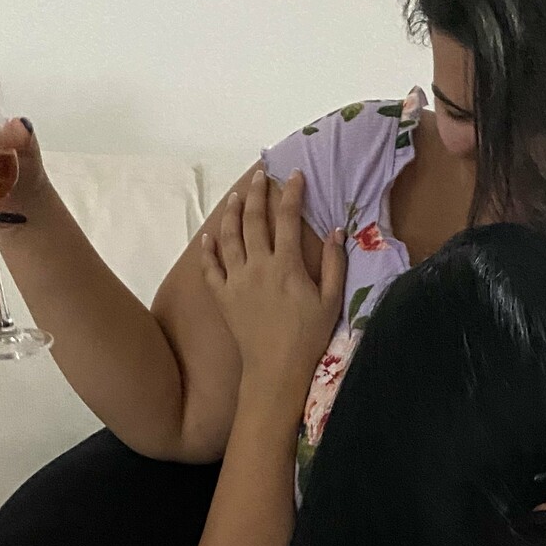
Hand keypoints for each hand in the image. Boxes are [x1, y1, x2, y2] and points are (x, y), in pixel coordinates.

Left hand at [201, 169, 345, 393]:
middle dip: (257, 193)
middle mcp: (258, 266)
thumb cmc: (308, 338)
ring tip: (234, 197)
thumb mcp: (331, 301)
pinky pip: (211, 268)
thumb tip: (337, 230)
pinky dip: (208, 250)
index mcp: (286, 265)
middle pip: (253, 220)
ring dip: (231, 213)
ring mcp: (237, 280)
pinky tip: (208, 236)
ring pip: (229, 237)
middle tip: (259, 176)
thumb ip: (335, 264)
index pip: (287, 218)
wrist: (276, 370)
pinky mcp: (223, 297)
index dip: (291, 193)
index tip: (295, 175)